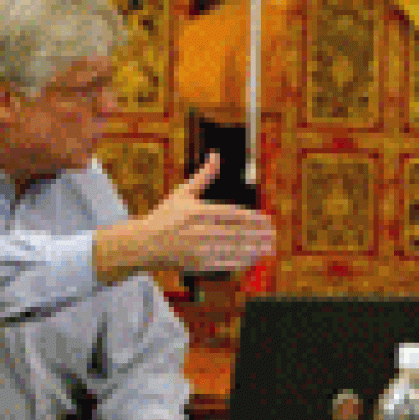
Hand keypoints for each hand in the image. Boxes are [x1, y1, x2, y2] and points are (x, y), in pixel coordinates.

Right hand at [141, 152, 274, 271]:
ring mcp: (198, 250)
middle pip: (235, 234)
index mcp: (197, 212)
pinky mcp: (197, 265)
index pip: (231, 215)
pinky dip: (240, 262)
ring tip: (270, 247)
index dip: (252, 219)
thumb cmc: (165, 216)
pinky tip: (253, 259)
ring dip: (253, 250)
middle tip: (274, 235)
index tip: (267, 220)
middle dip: (257, 236)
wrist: (144, 244)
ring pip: (232, 250)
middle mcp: (199, 231)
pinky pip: (223, 264)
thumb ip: (204, 176)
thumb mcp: (183, 193)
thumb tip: (215, 155)